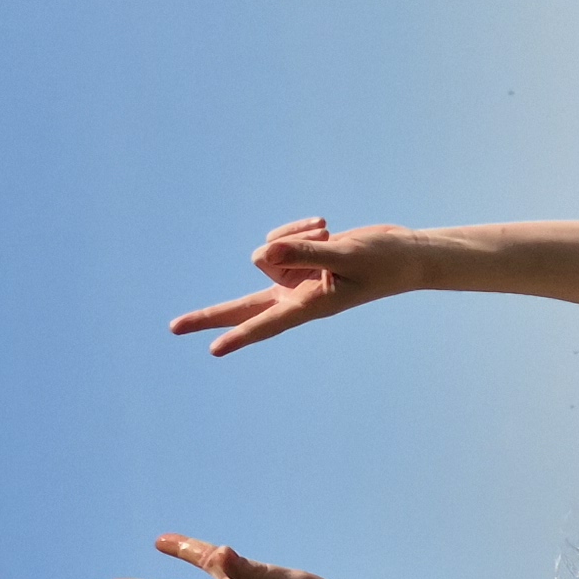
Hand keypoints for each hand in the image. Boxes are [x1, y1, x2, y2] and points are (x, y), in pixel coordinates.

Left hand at [170, 218, 427, 356]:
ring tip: (328, 233)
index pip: (268, 322)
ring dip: (294, 236)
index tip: (214, 350)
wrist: (406, 254)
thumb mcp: (346, 254)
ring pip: (267, 253)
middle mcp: (297, 295)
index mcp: (311, 304)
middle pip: (245, 307)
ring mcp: (296, 279)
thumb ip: (304, 253)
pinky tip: (323, 228)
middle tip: (173, 328)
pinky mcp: (298, 261)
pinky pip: (279, 240)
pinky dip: (297, 229)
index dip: (241, 335)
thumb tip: (262, 254)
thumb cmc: (384, 260)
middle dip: (210, 315)